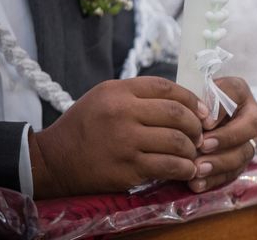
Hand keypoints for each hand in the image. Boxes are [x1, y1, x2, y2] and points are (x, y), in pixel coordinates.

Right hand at [30, 77, 209, 197]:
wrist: (53, 160)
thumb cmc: (85, 124)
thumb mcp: (106, 96)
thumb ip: (139, 94)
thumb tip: (182, 100)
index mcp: (119, 91)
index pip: (167, 88)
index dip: (192, 99)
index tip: (203, 111)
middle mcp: (123, 113)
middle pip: (176, 113)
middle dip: (196, 124)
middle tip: (201, 133)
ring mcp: (125, 142)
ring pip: (176, 141)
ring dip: (192, 148)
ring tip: (194, 152)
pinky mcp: (127, 169)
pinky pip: (167, 166)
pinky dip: (183, 168)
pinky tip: (187, 169)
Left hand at [187, 77, 256, 192]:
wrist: (201, 116)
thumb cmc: (197, 101)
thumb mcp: (198, 91)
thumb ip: (202, 101)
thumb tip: (206, 121)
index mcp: (240, 93)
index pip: (237, 96)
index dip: (222, 110)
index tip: (204, 124)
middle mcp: (250, 117)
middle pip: (248, 130)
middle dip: (225, 141)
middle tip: (201, 147)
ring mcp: (248, 141)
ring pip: (242, 155)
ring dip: (219, 164)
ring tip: (197, 170)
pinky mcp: (239, 162)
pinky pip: (232, 173)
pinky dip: (214, 180)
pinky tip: (197, 183)